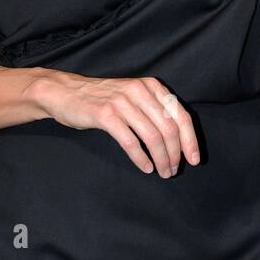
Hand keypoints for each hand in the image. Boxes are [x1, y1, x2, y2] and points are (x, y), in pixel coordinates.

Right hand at [29, 71, 199, 176]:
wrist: (65, 92)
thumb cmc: (102, 99)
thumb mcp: (133, 96)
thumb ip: (154, 110)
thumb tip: (179, 139)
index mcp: (152, 86)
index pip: (181, 115)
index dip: (190, 139)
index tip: (194, 159)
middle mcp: (140, 91)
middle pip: (169, 128)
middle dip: (176, 154)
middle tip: (174, 170)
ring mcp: (122, 102)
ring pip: (152, 136)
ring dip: (161, 158)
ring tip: (163, 172)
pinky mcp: (105, 115)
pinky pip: (130, 142)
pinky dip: (141, 158)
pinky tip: (146, 167)